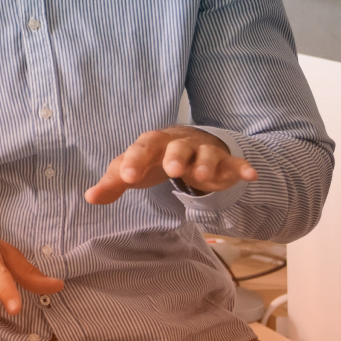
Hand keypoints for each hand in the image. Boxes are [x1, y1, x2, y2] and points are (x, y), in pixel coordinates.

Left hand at [84, 125, 257, 204]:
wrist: (186, 143)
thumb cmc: (152, 159)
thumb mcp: (133, 169)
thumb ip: (113, 183)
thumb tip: (90, 197)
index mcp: (152, 144)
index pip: (140, 149)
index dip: (134, 162)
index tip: (127, 179)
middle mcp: (178, 144)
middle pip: (176, 146)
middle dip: (174, 156)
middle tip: (171, 170)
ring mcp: (202, 152)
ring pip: (205, 153)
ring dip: (206, 163)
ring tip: (204, 175)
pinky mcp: (224, 163)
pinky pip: (235, 163)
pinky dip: (242, 168)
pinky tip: (250, 176)